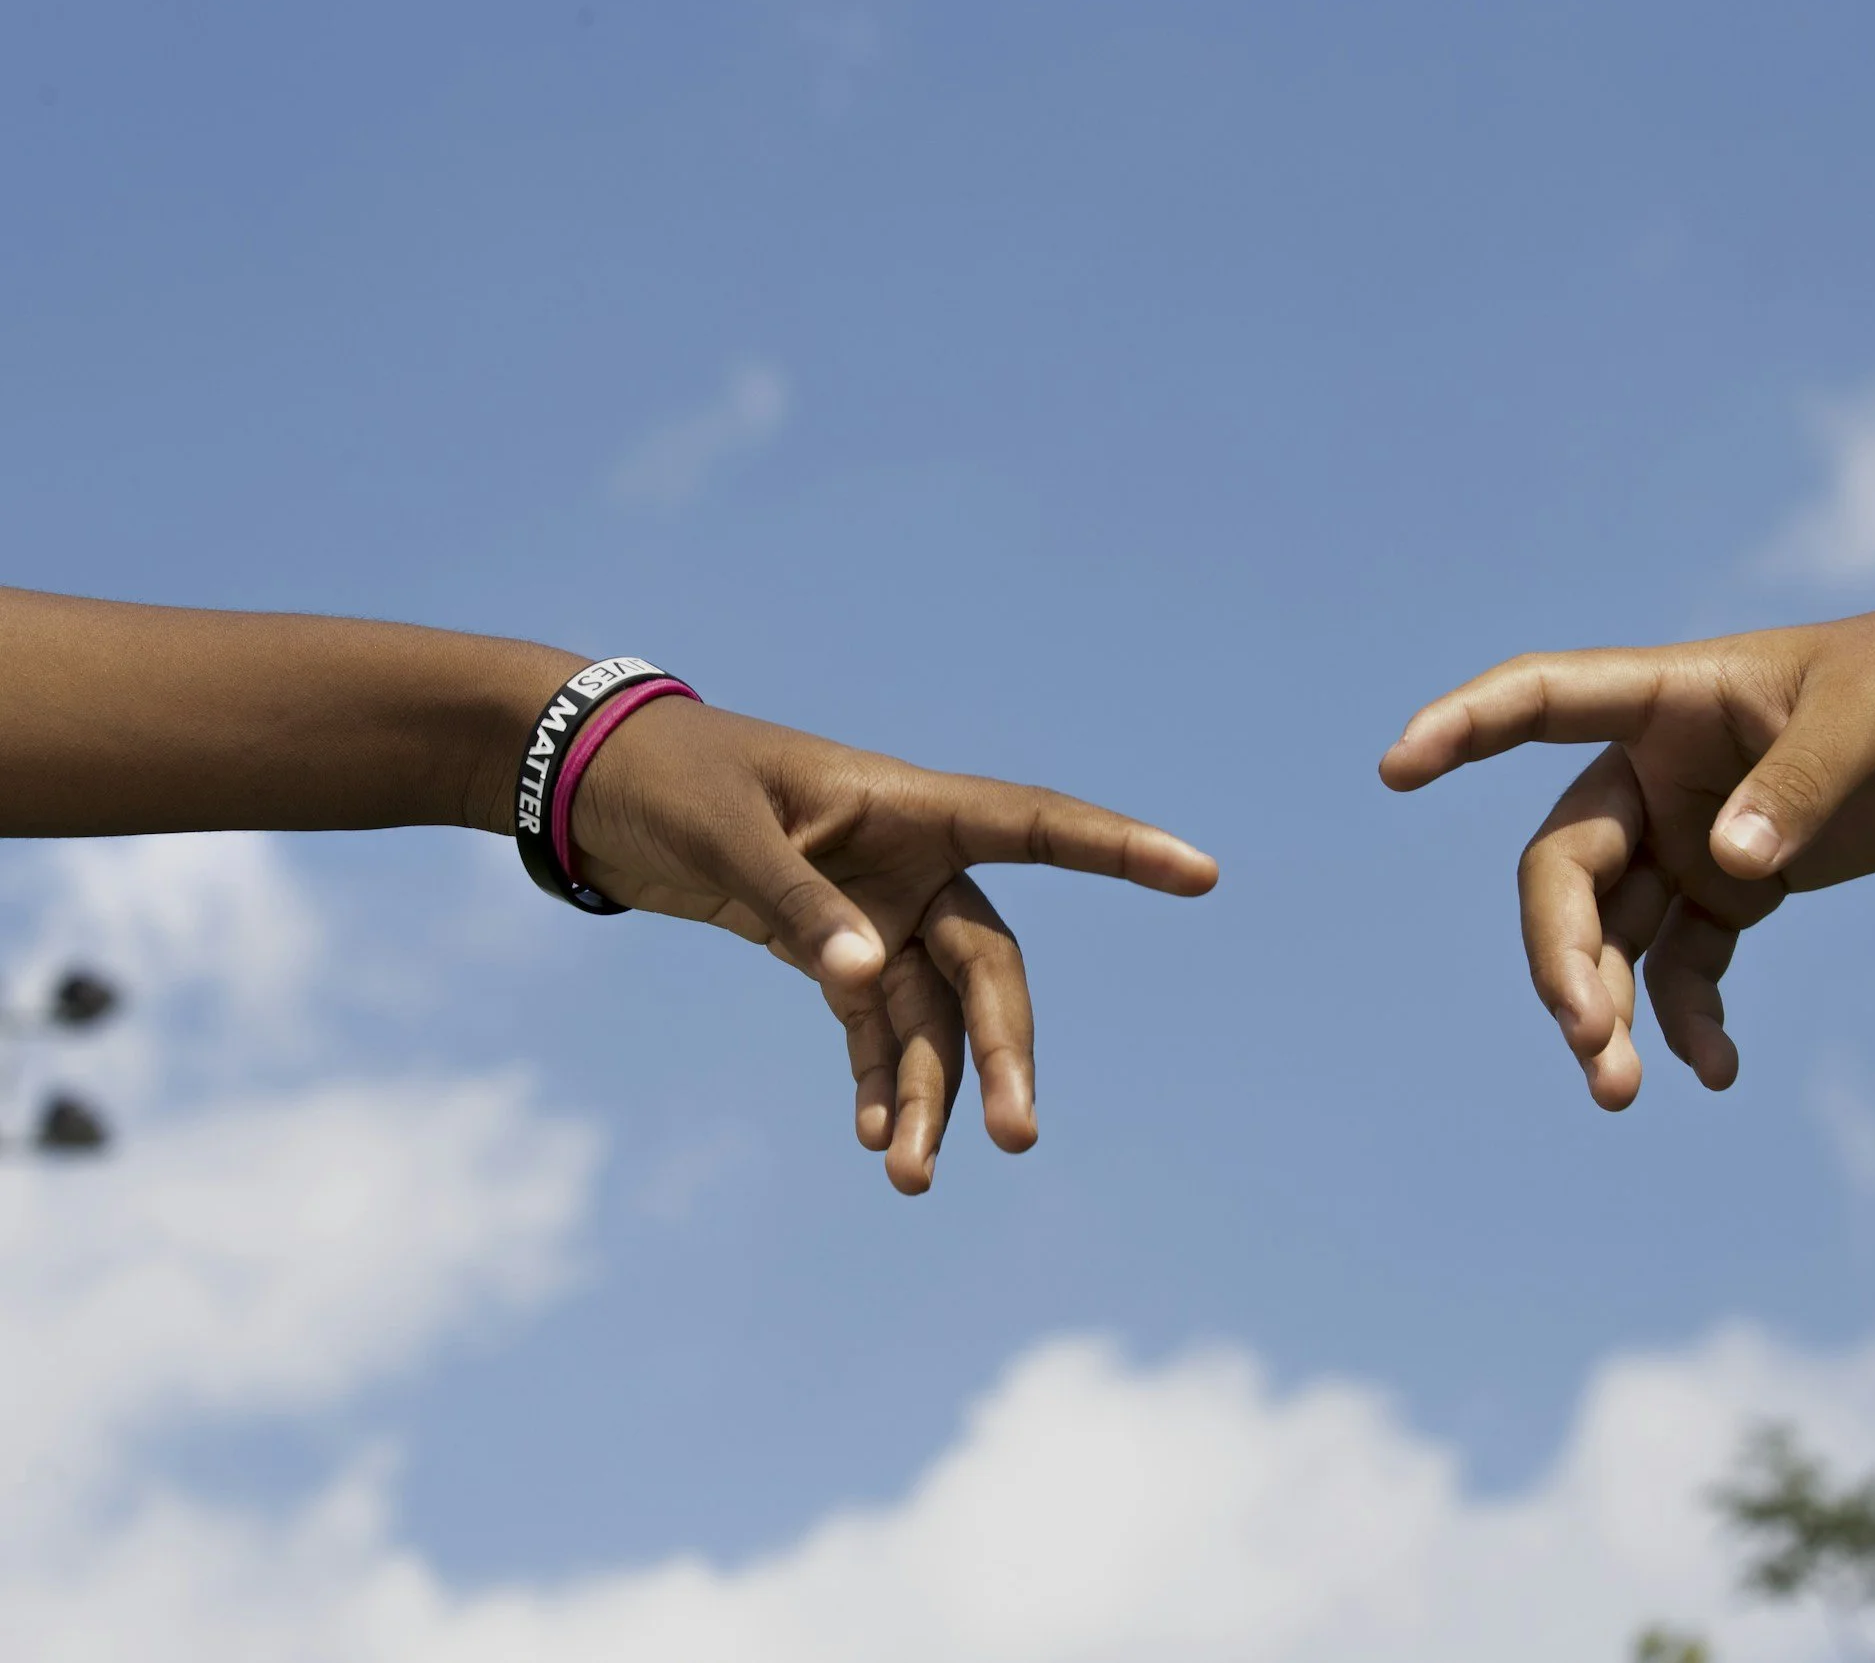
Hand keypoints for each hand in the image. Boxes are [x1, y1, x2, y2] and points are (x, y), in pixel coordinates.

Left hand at [566, 698, 1217, 1192]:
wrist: (595, 783)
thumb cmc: (669, 778)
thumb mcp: (728, 834)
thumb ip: (799, 906)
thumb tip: (865, 983)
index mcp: (908, 806)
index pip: (1036, 825)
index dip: (1118, 850)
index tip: (1200, 874)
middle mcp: (911, 862)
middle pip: (987, 964)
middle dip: (1002, 1050)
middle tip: (1017, 1136)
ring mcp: (877, 911)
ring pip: (932, 1015)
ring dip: (932, 1092)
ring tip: (912, 1176)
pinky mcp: (831, 950)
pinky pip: (876, 1028)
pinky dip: (881, 1081)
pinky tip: (880, 1140)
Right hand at [1380, 580, 1874, 1105]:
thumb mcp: (1874, 723)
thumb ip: (1802, 788)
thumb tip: (1729, 868)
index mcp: (1668, 700)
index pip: (1538, 699)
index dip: (1464, 727)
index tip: (1397, 767)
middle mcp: (1656, 772)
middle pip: (1565, 869)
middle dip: (1563, 957)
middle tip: (1586, 1040)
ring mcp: (1689, 835)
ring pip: (1610, 935)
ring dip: (1604, 1012)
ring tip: (1620, 1093)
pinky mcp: (1736, 889)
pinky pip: (1683, 968)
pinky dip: (1689, 1021)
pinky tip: (1717, 1072)